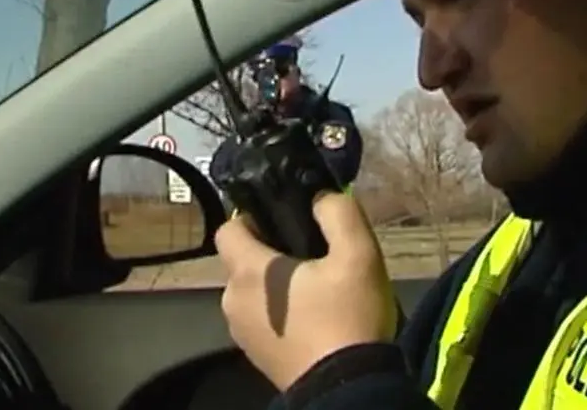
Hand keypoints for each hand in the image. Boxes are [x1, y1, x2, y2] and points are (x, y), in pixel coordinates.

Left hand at [216, 192, 396, 390]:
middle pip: (241, 261)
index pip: (227, 228)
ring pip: (250, 292)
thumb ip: (338, 212)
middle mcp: (232, 300)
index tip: (283, 223)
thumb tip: (319, 196)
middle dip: (269, 254)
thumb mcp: (359, 254)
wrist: (349, 390)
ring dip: (274, 287)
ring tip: (314, 291)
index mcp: (249, 271)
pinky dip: (276, 314)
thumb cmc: (348, 317)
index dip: (251, 218)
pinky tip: (310, 320)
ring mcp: (240, 332)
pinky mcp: (253, 355)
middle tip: (310, 258)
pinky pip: (258, 319)